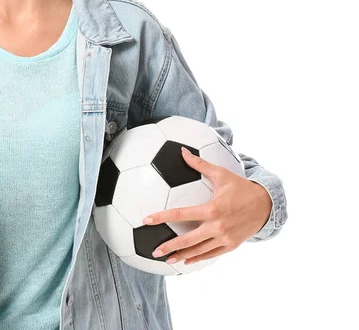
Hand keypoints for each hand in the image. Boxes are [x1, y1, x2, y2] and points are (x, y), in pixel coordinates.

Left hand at [143, 146, 271, 264]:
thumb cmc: (241, 188)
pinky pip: (211, 254)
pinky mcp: (231, 245)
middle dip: (170, 246)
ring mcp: (225, 238)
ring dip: (182, 255)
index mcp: (212, 209)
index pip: (181, 214)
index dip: (162, 217)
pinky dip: (198, 258)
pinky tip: (186, 261)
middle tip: (154, 250)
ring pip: (199, 250)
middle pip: (188, 239)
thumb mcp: (221, 174)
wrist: (266, 205)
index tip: (146, 220)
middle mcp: (217, 226)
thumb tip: (182, 151)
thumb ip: (199, 164)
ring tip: (167, 259)